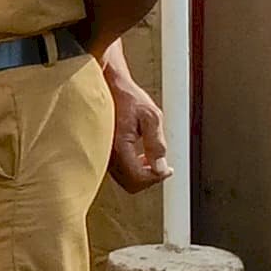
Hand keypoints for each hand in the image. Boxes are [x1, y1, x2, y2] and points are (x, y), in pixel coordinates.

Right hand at [106, 62, 172, 193]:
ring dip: (141, 173)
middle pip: (130, 185)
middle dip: (149, 178)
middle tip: (162, 167)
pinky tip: (139, 154)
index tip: (168, 169)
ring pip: (124, 180)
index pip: (138, 177)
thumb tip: (160, 167)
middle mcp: (107, 154)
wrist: (108, 85)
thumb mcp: (151, 116)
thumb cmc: (127, 96)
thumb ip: (156, 144)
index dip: (156, 177)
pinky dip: (132, 168)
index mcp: (118, 146)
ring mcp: (103, 154)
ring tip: (150, 157)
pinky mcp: (103, 152)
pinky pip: (119, 171)